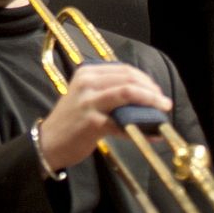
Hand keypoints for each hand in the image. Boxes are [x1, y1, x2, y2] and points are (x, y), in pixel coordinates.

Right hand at [37, 62, 172, 170]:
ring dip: (151, 102)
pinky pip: (124, 124)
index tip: (157, 90)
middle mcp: (86, 83)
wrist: (49, 142)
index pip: (123, 69)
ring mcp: (89, 101)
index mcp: (86, 73)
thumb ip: (107, 90)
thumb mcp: (84, 96)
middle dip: (152, 90)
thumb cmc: (71, 120)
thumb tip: (141, 94)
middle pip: (128, 79)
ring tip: (163, 111)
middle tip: (164, 101)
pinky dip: (142, 130)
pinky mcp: (93, 122)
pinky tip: (153, 135)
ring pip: (128, 93)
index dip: (145, 79)